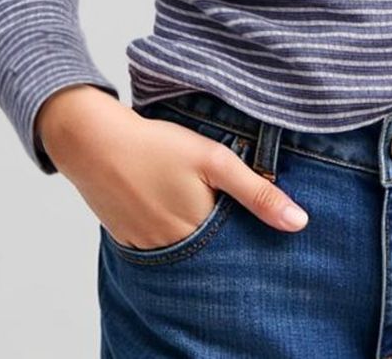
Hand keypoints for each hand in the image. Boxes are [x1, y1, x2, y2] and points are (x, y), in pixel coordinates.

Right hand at [35, 86, 308, 248]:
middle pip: (210, 251)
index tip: (256, 217)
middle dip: (223, 234)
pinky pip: (157, 243)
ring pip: (184, 247)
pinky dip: (168, 228)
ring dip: (195, 232)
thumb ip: (257, 193)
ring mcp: (146, 247)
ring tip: (196, 198)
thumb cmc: (157, 145)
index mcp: (198, 233)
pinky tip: (168, 201)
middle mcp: (172, 249)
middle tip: (222, 201)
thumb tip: (299, 223)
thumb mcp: (215, 160)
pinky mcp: (127, 238)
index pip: (236, 247)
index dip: (249, 233)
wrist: (93, 141)